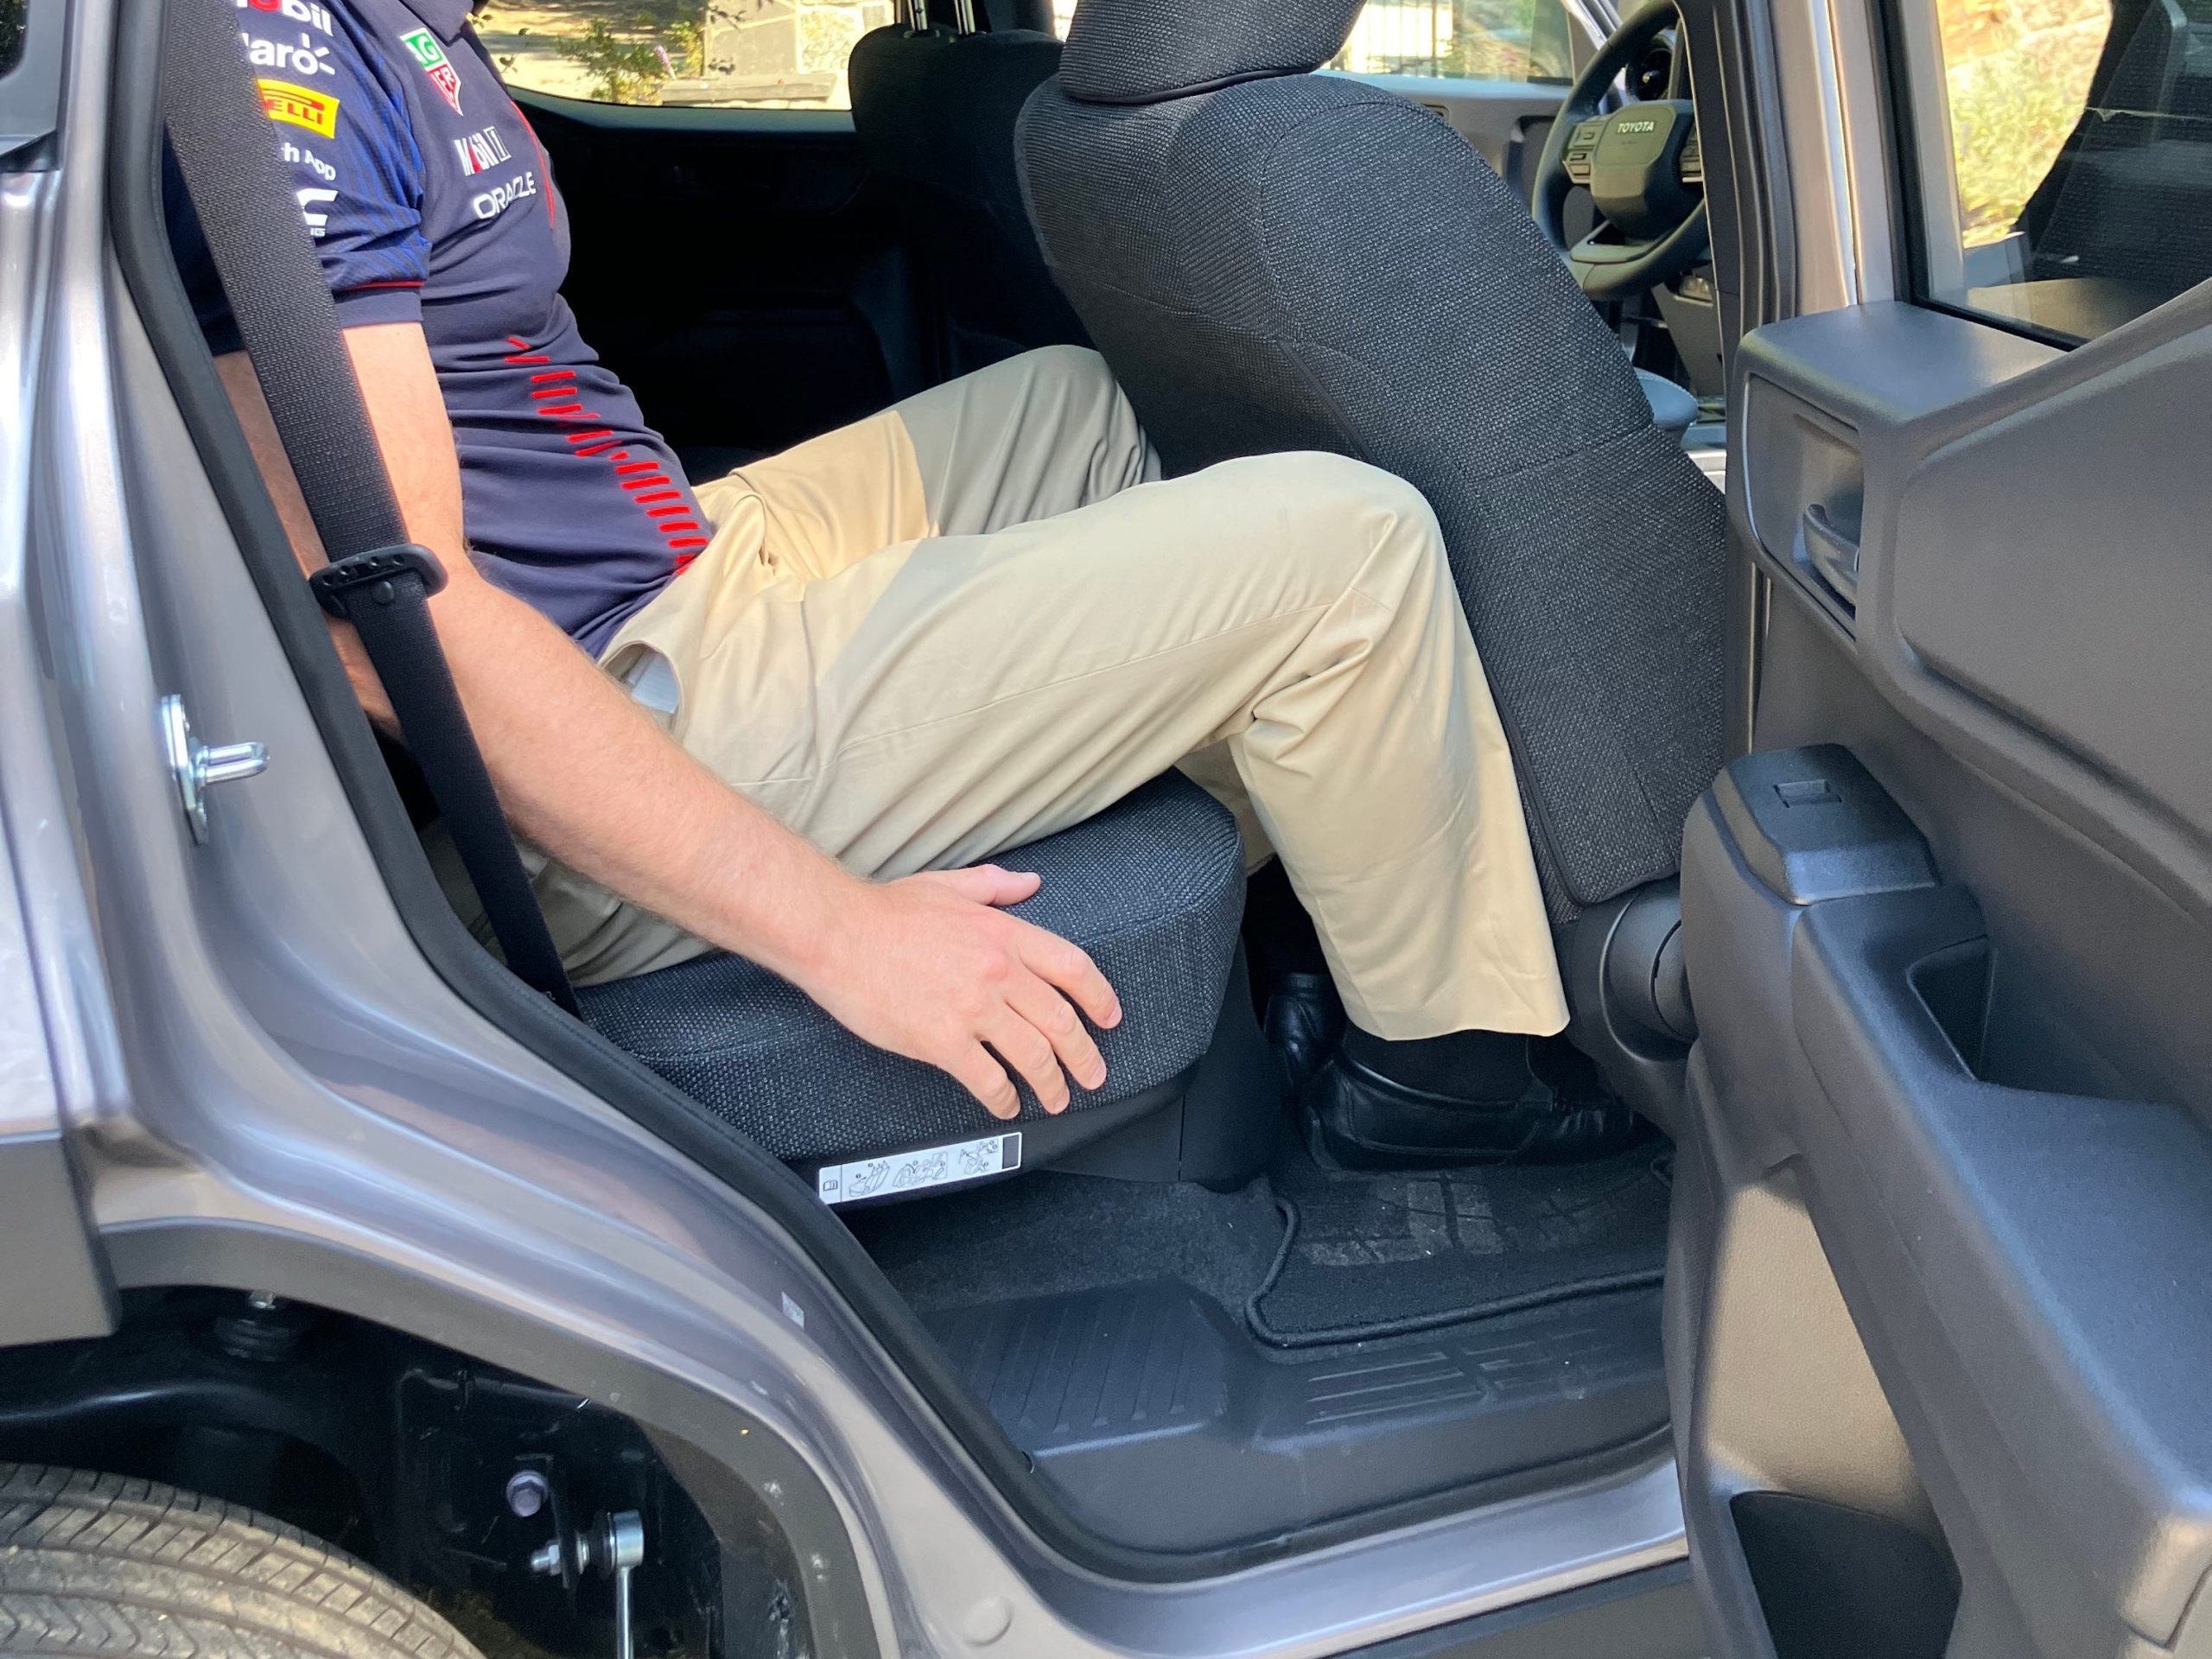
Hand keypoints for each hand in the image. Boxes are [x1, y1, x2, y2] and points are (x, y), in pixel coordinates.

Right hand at [802, 866, 1122, 1118]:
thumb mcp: (949, 886)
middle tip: (1093, 1075)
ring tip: (1057, 1098)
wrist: (836, 933)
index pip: (1074, 968)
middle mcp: (997, 972)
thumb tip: (1030, 883)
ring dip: (1052, 1084)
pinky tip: (1007, 1104)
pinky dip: (1004, 1098)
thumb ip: (995, 888)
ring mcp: (972, 1009)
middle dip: (1085, 1056)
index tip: (1110, 1019)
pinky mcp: (942, 1041)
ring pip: (1033, 1056)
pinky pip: (988, 1079)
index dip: (1100, 998)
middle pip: (1061, 1021)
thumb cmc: (886, 910)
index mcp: (1004, 934)